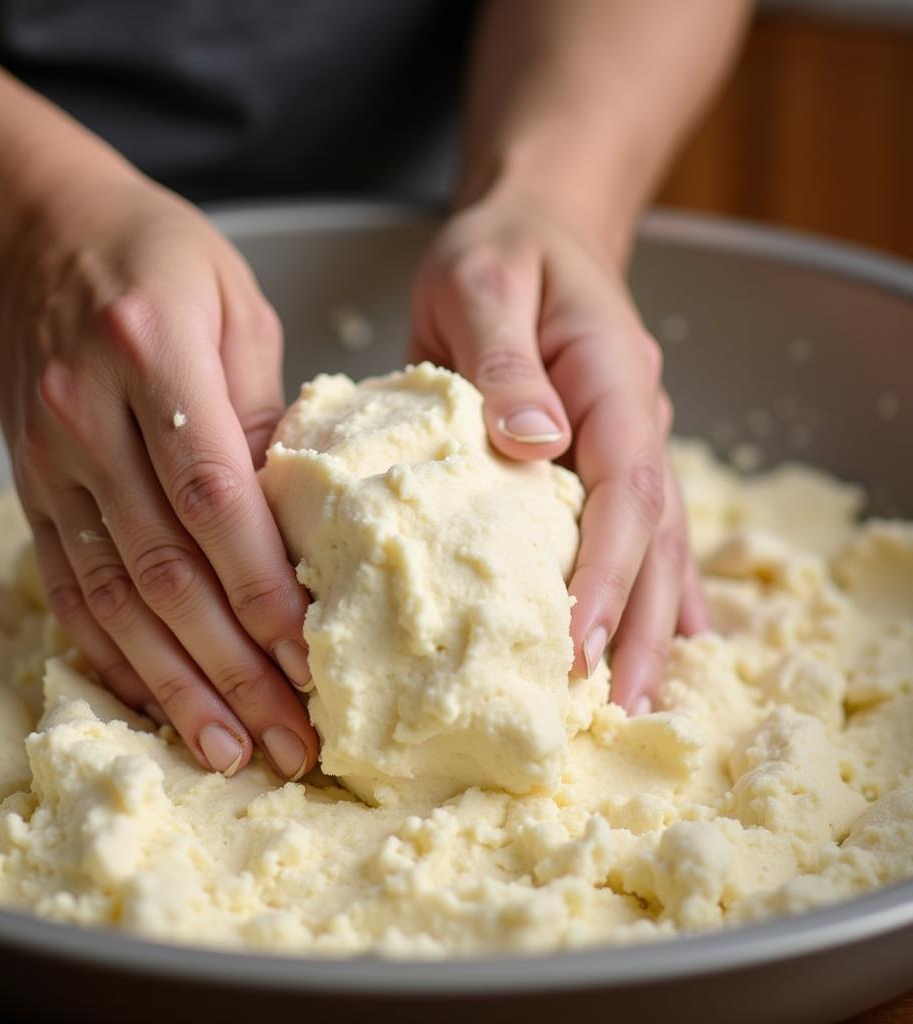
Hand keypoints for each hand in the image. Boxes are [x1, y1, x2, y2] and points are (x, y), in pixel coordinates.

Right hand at [0, 174, 317, 778]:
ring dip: (175, 683)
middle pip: (166, 568)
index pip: (212, 497)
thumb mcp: (235, 305)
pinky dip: (112, 655)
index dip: (261, 587)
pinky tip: (156, 702)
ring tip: (231, 748)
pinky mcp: (33, 491)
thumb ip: (263, 410)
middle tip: (290, 736)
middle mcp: (88, 418)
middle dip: (232, 665)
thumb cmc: (153, 256)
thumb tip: (296, 516)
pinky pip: (70, 588)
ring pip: (114, 597)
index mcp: (151, 354)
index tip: (310, 654)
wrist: (35, 236)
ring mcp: (51, 463)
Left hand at [410, 198, 706, 713]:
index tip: (580, 639)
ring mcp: (626, 437)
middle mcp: (634, 415)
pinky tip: (650, 640)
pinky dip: (642, 589)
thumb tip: (534, 440)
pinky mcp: (601, 454)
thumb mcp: (484, 285)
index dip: (607, 567)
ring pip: (651, 542)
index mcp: (610, 376)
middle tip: (615, 707)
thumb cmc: (496, 254)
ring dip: (645, 621)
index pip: (624, 486)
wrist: (529, 229)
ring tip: (631, 700)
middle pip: (652, 532)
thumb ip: (504, 362)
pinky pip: (632, 529)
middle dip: (635, 620)